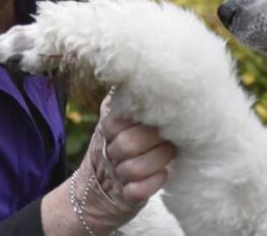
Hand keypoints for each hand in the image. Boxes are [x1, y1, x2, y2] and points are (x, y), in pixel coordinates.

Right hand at [76, 90, 176, 231]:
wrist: (95, 194)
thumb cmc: (117, 149)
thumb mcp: (116, 122)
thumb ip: (127, 100)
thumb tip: (146, 69)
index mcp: (107, 128)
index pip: (120, 118)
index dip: (145, 117)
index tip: (164, 112)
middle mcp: (108, 151)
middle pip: (128, 144)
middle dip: (155, 140)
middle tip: (171, 136)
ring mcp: (115, 176)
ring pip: (134, 168)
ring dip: (158, 160)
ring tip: (171, 154)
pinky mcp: (125, 198)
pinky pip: (138, 192)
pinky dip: (153, 183)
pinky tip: (164, 175)